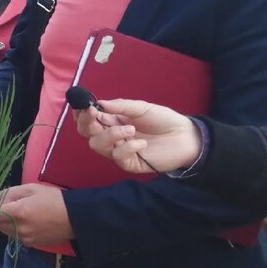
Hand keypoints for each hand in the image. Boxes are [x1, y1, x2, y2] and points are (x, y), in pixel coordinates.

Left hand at [0, 184, 74, 246]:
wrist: (76, 217)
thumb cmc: (53, 198)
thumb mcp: (30, 189)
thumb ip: (8, 193)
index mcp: (18, 212)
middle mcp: (19, 228)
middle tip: (4, 204)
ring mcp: (25, 238)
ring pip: (4, 230)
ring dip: (4, 221)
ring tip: (17, 211)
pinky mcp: (31, 244)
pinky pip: (14, 236)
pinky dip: (14, 228)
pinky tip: (25, 220)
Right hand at [75, 98, 201, 173]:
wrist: (185, 136)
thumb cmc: (163, 120)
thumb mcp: (141, 108)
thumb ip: (120, 106)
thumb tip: (99, 103)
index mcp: (111, 121)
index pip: (88, 119)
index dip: (80, 113)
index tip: (83, 105)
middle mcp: (111, 136)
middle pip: (86, 132)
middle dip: (86, 122)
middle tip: (94, 113)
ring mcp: (118, 150)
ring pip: (97, 145)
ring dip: (110, 134)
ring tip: (132, 129)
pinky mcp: (129, 163)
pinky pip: (118, 156)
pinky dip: (128, 147)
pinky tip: (142, 143)